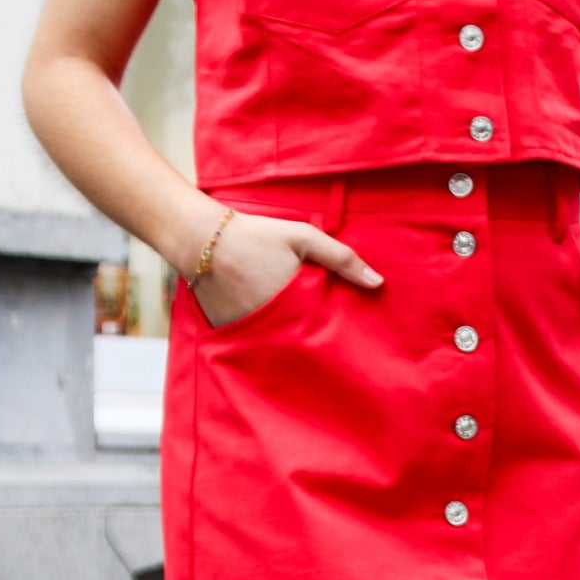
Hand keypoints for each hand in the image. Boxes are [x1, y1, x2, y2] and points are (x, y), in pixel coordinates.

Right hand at [189, 209, 382, 328]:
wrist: (202, 239)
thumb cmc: (257, 235)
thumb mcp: (303, 238)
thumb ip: (341, 258)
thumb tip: (378, 283)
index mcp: (295, 304)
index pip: (323, 332)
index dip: (333, 335)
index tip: (346, 340)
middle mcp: (272, 324)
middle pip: (300, 342)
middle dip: (311, 341)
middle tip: (322, 342)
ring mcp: (248, 332)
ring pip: (275, 345)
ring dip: (285, 342)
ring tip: (296, 338)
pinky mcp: (229, 334)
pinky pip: (251, 343)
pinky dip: (260, 338)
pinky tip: (265, 328)